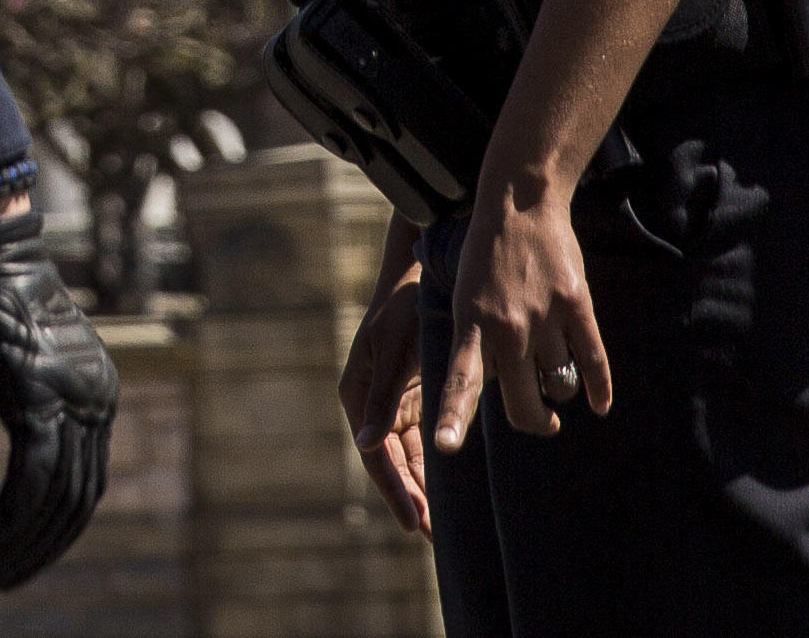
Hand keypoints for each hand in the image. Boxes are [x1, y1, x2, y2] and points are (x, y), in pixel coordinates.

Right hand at [0, 205, 116, 589]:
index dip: (60, 526)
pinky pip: (36, 469)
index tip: (29, 551)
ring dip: (28, 536)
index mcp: (99, 392)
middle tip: (10, 573)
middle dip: (45, 544)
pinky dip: (17, 508)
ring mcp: (74, 394)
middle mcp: (97, 397)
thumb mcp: (26, 364)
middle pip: (80, 496)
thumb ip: (33, 408)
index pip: (89, 481)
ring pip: (61, 491)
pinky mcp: (42, 390)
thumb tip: (22, 459)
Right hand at [336, 248, 432, 537]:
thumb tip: (367, 447)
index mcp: (358, 394)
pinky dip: (433, 464)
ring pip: (408, 457)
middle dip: (412, 498)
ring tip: (444, 525)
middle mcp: (373, 403)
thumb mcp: (394, 355)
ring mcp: (394, 401)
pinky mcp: (415, 396)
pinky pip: (422, 440)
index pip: (375, 456)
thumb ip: (383, 402)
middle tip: (435, 535)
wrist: (425, 272)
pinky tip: (450, 490)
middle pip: (392, 463)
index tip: (416, 524)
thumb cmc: (404, 309)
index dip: (395, 491)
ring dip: (424, 487)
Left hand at [425, 174, 607, 452]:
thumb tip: (502, 389)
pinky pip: (593, 361)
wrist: (519, 203)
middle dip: (536, 422)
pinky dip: (599, 388)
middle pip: (522, 404)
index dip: (453, 418)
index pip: (461, 381)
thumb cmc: (486, 256)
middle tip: (544, 421)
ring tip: (557, 381)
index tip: (443, 446)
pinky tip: (600, 404)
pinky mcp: (576, 304)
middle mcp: (507, 327)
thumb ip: (480, 344)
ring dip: (560, 391)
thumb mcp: (465, 298)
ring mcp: (543, 316)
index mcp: (472, 325)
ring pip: (558, 384)